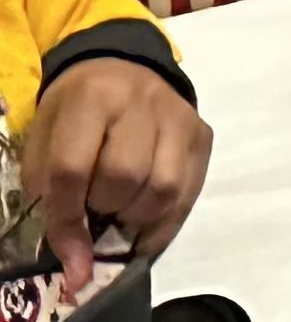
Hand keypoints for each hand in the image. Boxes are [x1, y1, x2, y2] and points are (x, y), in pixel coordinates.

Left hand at [25, 55, 209, 299]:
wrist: (119, 69)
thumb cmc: (73, 113)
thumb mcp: (46, 142)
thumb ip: (52, 197)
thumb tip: (76, 264)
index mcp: (91, 98)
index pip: (73, 168)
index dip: (66, 218)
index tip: (69, 255)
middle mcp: (142, 101)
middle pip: (125, 176)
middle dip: (105, 209)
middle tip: (95, 212)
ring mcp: (179, 116)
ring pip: (163, 187)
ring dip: (137, 217)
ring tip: (120, 215)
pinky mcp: (202, 133)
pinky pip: (189, 191)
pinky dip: (165, 223)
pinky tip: (145, 229)